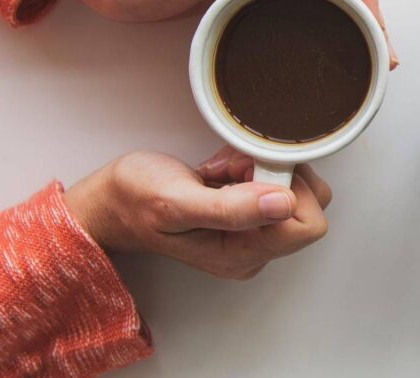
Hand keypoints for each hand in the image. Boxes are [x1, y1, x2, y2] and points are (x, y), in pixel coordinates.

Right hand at [63, 147, 330, 279]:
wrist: (111, 202)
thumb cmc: (135, 201)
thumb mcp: (177, 202)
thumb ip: (232, 208)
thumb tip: (284, 203)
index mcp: (243, 254)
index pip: (308, 223)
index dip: (286, 188)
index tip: (249, 174)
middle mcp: (254, 249)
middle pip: (307, 203)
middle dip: (273, 174)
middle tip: (231, 170)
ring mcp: (252, 233)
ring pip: (292, 187)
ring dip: (259, 166)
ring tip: (221, 171)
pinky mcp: (248, 214)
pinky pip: (274, 182)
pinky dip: (250, 166)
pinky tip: (221, 171)